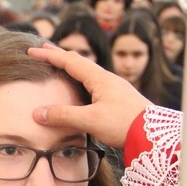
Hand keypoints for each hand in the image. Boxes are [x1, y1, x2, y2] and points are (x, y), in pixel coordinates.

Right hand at [27, 44, 151, 147]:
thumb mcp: (90, 120)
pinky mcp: (118, 100)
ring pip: (87, 72)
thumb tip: (38, 113)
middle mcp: (107, 79)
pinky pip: (94, 84)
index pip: (69, 60)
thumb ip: (63, 115)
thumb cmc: (124, 123)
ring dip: (71, 68)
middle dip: (59, 56)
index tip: (33, 51)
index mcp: (99, 78)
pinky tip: (81, 89)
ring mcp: (114, 89)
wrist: (154, 134)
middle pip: (79, 62)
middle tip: (44, 50)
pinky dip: (80, 81)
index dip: (49, 55)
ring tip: (60, 67)